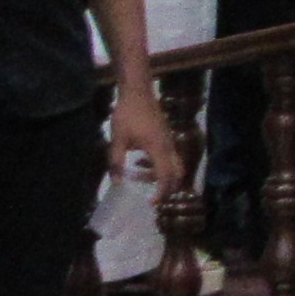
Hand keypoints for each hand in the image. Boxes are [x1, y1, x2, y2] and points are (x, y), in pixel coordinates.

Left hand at [108, 78, 178, 194]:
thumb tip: (116, 185)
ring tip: (142, 181)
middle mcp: (168, 145)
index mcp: (158, 148)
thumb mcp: (117, 140)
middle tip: (154, 199)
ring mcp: (169, 140)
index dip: (162, 192)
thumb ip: (116, 163)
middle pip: (178, 171)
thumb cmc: (127, 115)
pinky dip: (159, 166)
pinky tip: (140, 163)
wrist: (137, 92)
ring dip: (162, 176)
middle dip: (169, 188)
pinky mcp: (165, 136)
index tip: (152, 203)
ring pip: (174, 164)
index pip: (166, 176)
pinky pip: (168, 156)